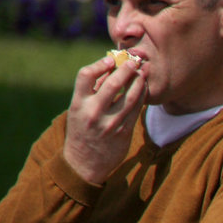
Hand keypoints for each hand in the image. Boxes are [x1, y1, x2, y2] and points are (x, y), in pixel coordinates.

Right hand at [63, 54, 146, 184]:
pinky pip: (136, 111)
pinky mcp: (124, 133)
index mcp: (78, 104)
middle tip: (134, 61)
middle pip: (112, 84)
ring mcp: (110, 124)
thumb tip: (109, 66)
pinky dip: (141, 97)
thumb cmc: (82, 129)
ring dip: (139, 82)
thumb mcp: (79, 109)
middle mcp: (94, 113)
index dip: (99, 64)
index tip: (111, 59)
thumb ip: (92, 89)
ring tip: (143, 72)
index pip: (85, 75)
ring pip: (129, 97)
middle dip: (126, 70)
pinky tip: (143, 89)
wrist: (84, 163)